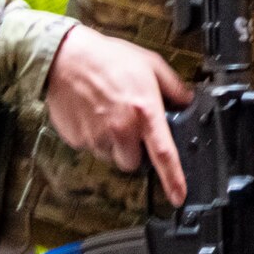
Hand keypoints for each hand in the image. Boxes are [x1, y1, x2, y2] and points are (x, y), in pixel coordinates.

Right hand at [45, 24, 193, 204]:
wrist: (66, 57)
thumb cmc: (109, 58)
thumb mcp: (152, 65)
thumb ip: (174, 87)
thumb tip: (187, 100)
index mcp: (144, 112)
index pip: (163, 154)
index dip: (173, 179)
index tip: (179, 197)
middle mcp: (121, 129)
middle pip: (133, 162)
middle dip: (135, 150)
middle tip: (131, 126)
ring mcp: (96, 136)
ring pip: (111, 156)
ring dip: (114, 144)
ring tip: (110, 114)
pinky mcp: (76, 139)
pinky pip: (92, 148)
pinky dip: (95, 137)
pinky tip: (93, 114)